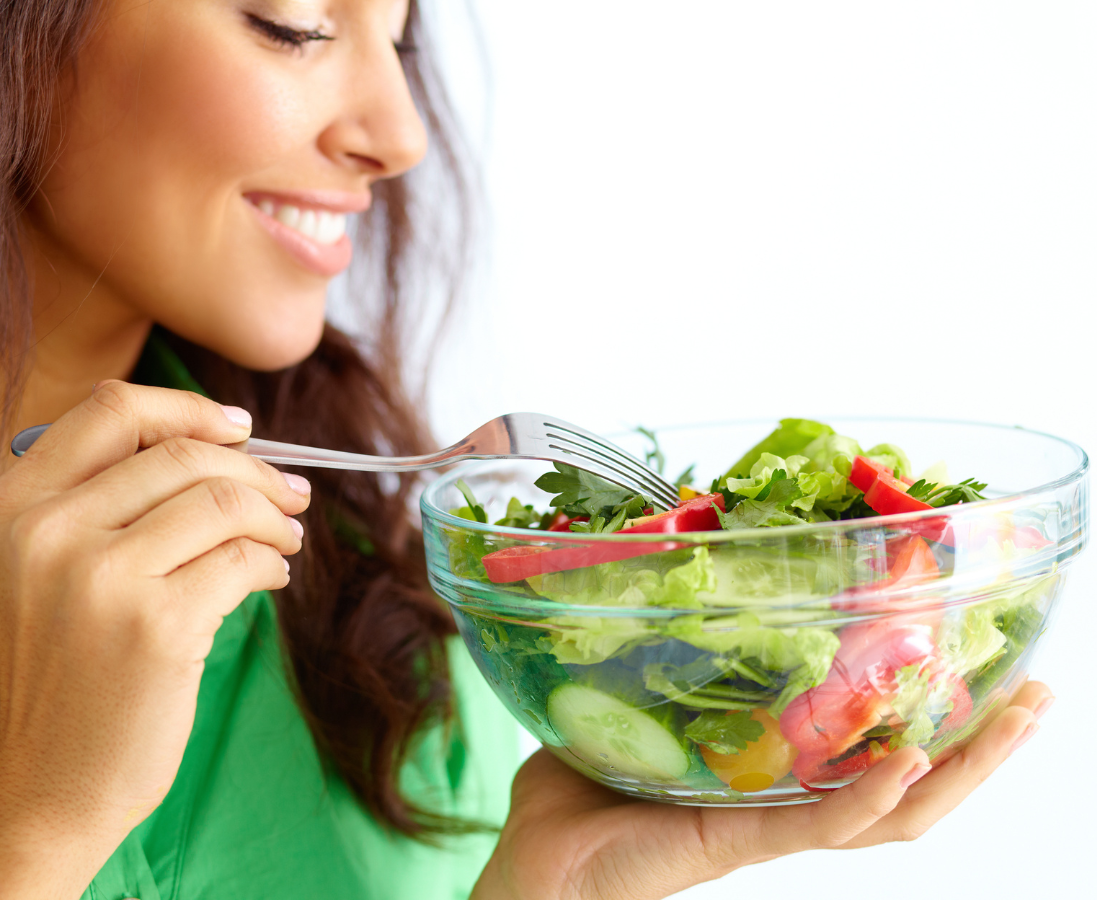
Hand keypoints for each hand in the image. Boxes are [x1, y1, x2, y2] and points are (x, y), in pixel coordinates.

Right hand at [0, 382, 308, 897]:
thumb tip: (230, 440)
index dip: (192, 410)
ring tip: (287, 540)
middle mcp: (49, 530)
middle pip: (185, 454)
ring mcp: (101, 578)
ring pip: (224, 501)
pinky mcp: (157, 626)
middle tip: (292, 496)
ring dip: (275, 517)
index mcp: (17, 503)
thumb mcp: (54, 567)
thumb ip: (113, 498)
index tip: (242, 430)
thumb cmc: (70, 667)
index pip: (115, 409)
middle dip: (258, 471)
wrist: (49, 781)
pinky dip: (273, 562)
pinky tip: (271, 577)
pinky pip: (244, 560)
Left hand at [475, 679, 1049, 899]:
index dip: (934, 710)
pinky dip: (870, 797)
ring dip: (963, 768)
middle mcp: (790, 799)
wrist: (539, 862)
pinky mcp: (742, 842)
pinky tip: (911, 764)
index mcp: (774, 769)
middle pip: (914, 780)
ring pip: (894, 811)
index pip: (873, 744)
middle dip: (984, 741)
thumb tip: (661, 572)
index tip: (982, 659)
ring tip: (1019, 717)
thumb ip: (658, 648)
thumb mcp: (632, 700)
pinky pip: (822, 826)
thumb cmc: (582, 788)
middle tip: (1041, 692)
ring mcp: (772, 824)